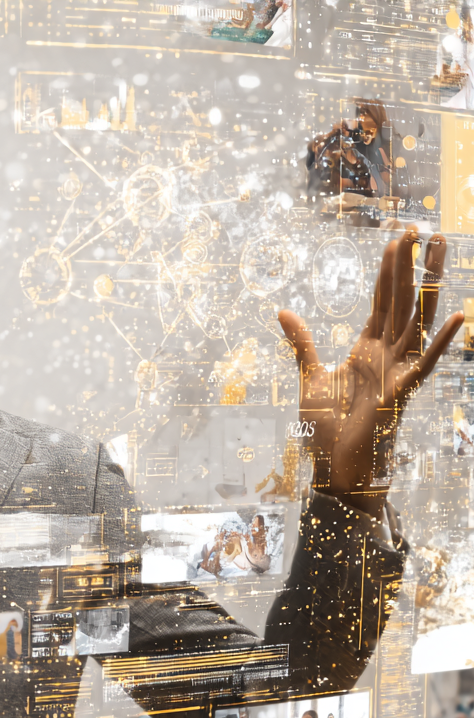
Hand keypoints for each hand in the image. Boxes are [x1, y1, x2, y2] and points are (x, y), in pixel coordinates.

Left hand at [279, 230, 463, 516]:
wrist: (335, 467)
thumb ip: (302, 342)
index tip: (396, 238)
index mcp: (367, 349)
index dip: (388, 269)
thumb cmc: (326, 428)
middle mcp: (387, 355)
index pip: (381, 300)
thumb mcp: (309, 376)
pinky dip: (441, 341)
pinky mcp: (401, 392)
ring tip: (439, 253)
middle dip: (408, 265)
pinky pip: (425, 363)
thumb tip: (283, 310)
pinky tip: (460, 316)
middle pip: (401, 301)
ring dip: (429, 287)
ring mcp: (398, 371)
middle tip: (417, 228)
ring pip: (417, 320)